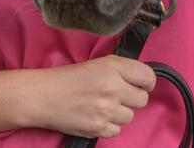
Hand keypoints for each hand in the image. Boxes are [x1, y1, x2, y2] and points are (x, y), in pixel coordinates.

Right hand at [32, 55, 155, 137]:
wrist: (45, 96)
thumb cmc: (70, 77)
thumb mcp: (98, 63)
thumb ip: (122, 69)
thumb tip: (142, 79)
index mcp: (113, 67)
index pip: (148, 77)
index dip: (147, 82)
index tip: (141, 84)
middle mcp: (112, 88)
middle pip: (142, 99)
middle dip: (133, 98)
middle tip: (119, 95)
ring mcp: (106, 110)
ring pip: (130, 116)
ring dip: (120, 112)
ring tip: (103, 105)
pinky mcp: (98, 128)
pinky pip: (117, 130)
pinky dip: (109, 125)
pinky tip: (96, 115)